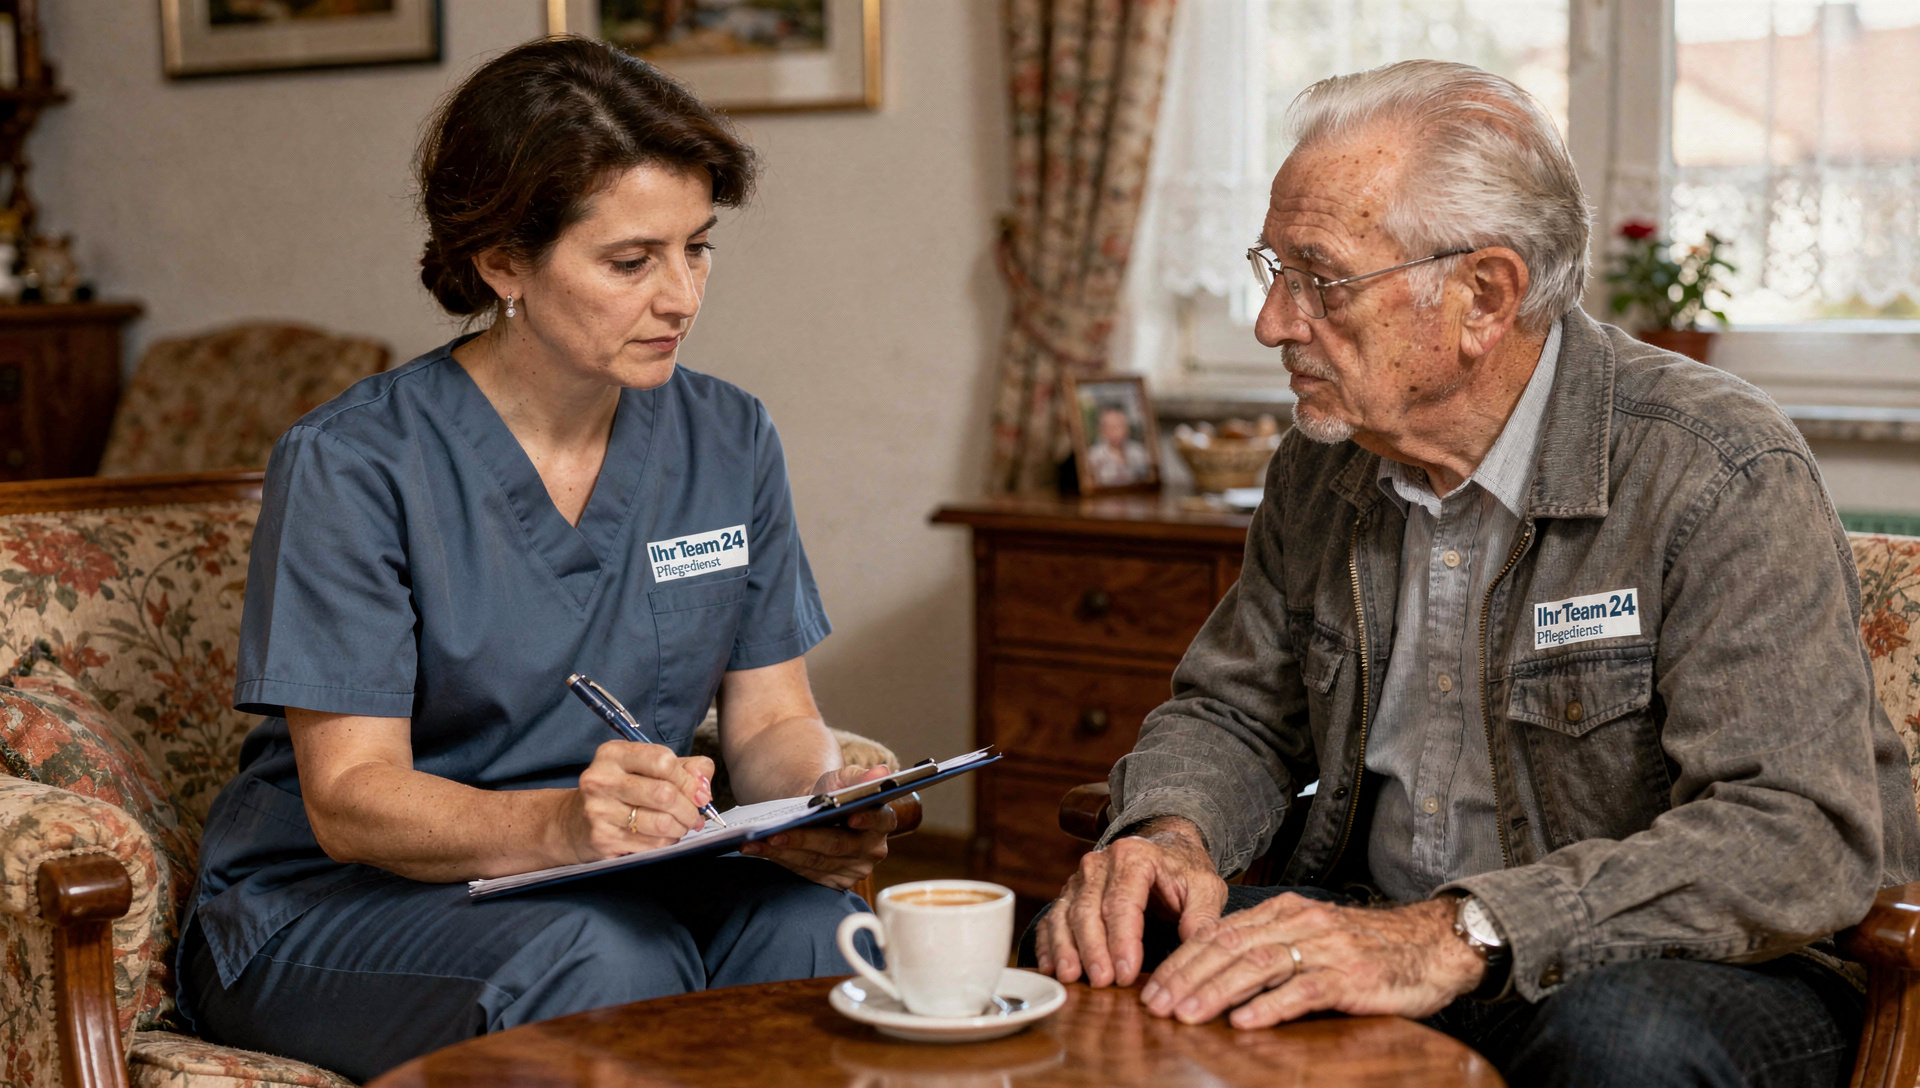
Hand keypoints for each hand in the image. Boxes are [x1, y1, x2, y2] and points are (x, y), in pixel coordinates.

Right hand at [566, 740, 714, 860]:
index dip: (688, 780)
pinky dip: (666, 843)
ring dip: (680, 828)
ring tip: (681, 826)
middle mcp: (601, 779)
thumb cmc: (618, 791)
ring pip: (661, 823)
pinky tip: (664, 837)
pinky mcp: (602, 838)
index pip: (662, 761)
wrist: (572, 822)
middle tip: (694, 816)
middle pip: (664, 794)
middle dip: (689, 809)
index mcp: (613, 754)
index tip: (698, 793)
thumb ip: (683, 768)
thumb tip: (703, 786)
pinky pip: (651, 844)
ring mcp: (598, 810)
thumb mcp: (645, 768)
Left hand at [741, 764, 894, 889]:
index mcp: (883, 821)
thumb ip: (859, 776)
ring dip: (783, 852)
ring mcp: (854, 869)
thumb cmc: (832, 794)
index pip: (879, 820)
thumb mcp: (843, 779)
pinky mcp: (835, 882)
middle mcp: (873, 849)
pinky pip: (806, 873)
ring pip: (816, 862)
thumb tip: (881, 772)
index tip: (848, 816)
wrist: (817, 815)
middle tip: (775, 833)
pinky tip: (758, 849)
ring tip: (755, 841)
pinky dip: (780, 860)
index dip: (866, 819)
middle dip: (804, 838)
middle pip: (837, 845)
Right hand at [1033, 816, 1227, 987]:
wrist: (1164, 848)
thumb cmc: (1184, 871)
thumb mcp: (1205, 887)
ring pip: (1066, 914)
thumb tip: (1194, 947)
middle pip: (1088, 910)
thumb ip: (1202, 916)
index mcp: (1133, 857)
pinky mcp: (1070, 894)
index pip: (1122, 902)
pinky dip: (1049, 944)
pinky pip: (1053, 918)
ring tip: (1070, 977)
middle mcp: (1100, 864)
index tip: (1126, 973)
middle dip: (1093, 949)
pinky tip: (1051, 967)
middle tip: (1101, 982)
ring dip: (1066, 948)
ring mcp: (1080, 878)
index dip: (1122, 940)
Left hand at [1140, 894, 1484, 1027]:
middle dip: (1187, 978)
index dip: (1182, 961)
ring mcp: (1326, 947)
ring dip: (1216, 991)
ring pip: (1258, 965)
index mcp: (1285, 911)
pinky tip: (1244, 1022)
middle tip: (1155, 1006)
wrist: (1435, 945)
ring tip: (1186, 1016)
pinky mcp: (1351, 975)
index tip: (1152, 988)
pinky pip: (1304, 989)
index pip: (1220, 933)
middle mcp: (1300, 923)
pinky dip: (1270, 1006)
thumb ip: (1271, 946)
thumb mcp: (1313, 936)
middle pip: (1229, 947)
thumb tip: (1216, 971)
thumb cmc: (1369, 948)